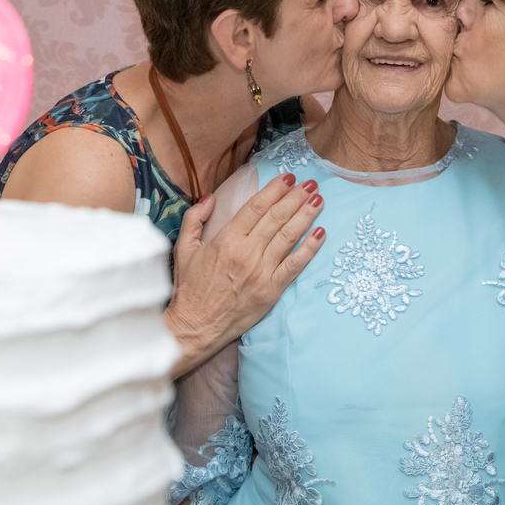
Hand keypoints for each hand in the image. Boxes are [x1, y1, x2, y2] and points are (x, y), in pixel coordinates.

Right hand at [165, 173, 325, 377]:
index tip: (288, 178)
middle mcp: (247, 252)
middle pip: (277, 217)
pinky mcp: (271, 291)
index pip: (256, 207)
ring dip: (306, 215)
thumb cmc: (189, 289)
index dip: (274, 189)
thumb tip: (210, 197)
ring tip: (319, 200)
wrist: (195, 327)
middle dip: (296, 197)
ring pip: (289, 236)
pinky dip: (310, 248)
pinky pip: (295, 265)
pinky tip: (320, 233)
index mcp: (226, 240)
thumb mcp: (184, 249)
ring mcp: (261, 272)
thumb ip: (194, 219)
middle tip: (310, 183)